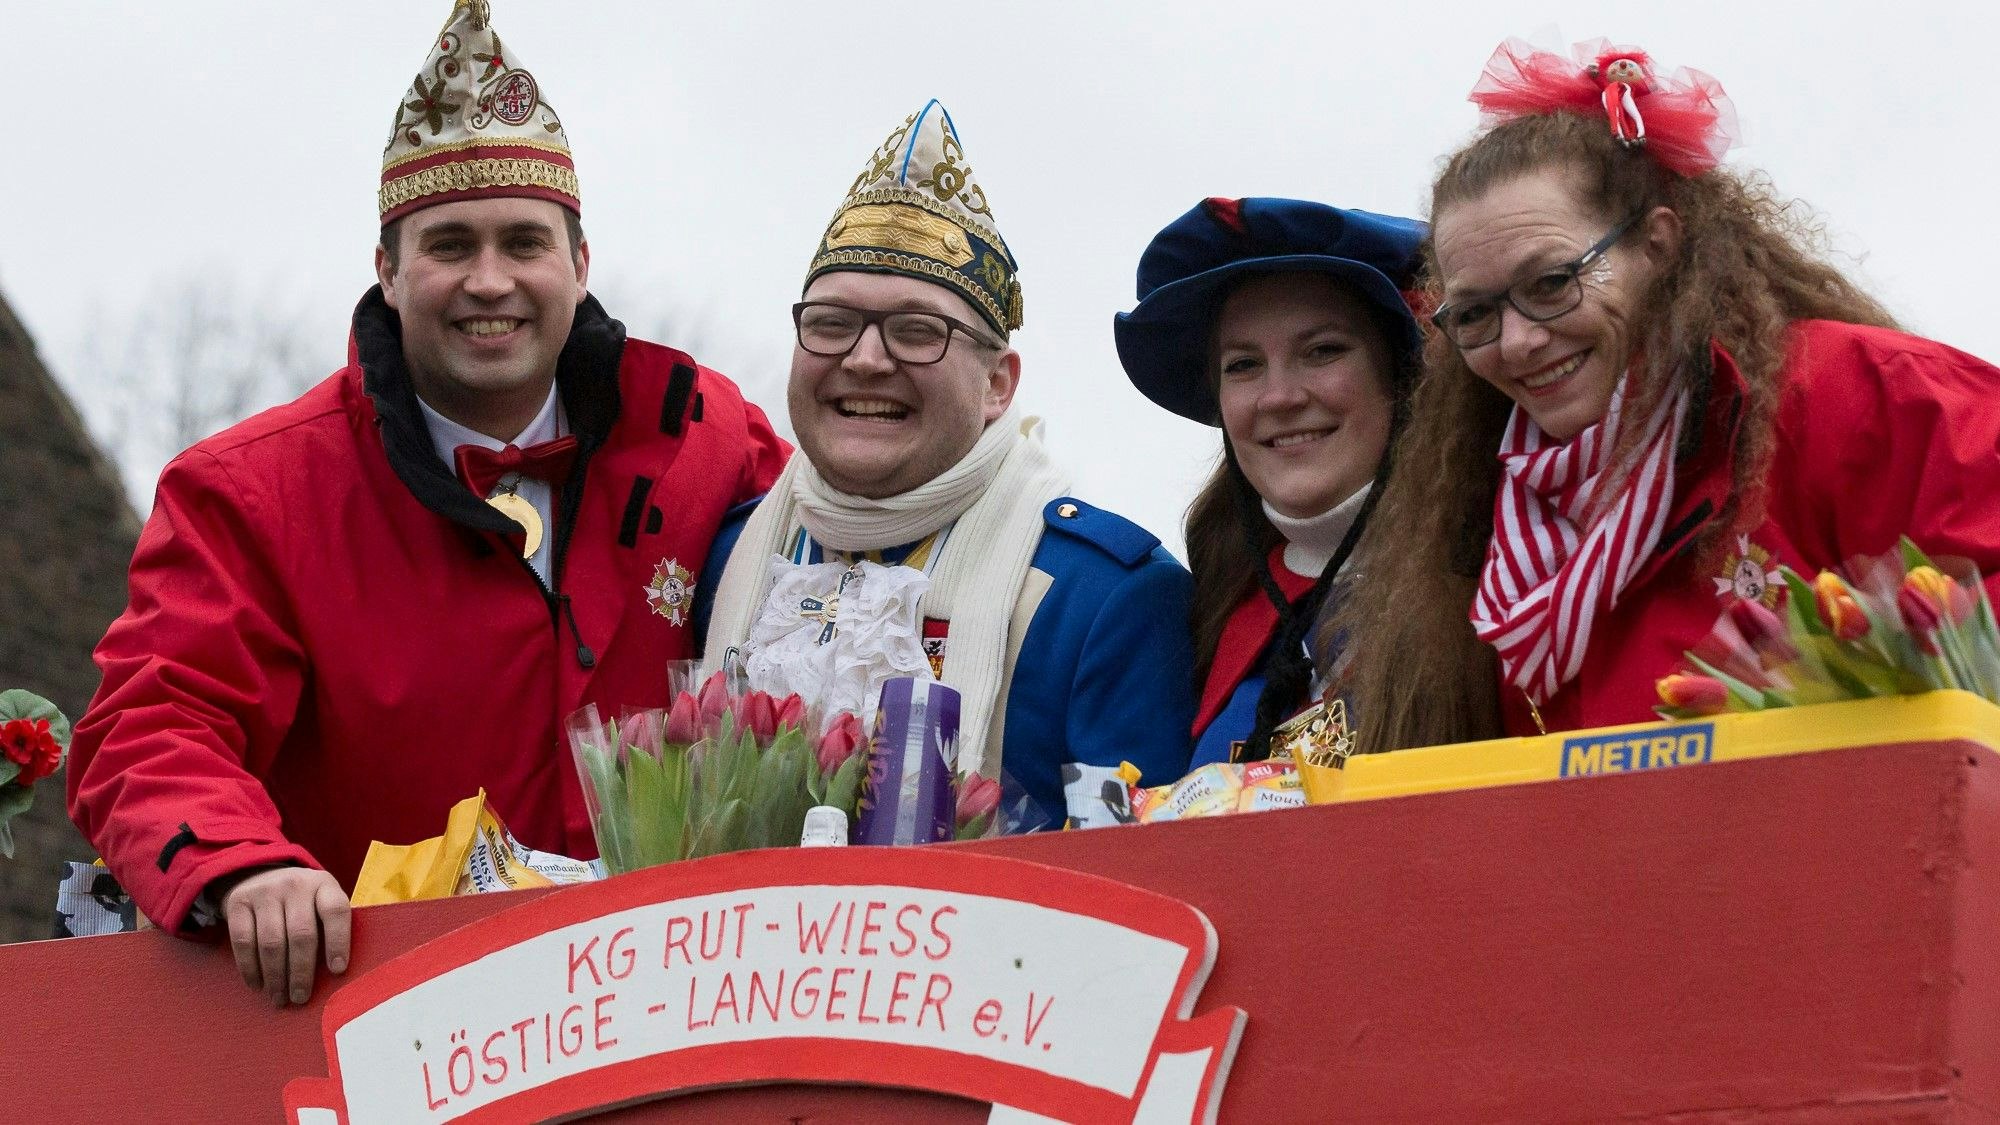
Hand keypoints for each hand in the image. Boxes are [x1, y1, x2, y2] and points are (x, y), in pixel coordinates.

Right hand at [214, 866, 351, 1006]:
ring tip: (280, 998)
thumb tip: (334, 975)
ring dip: (276, 976)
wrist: (261, 875)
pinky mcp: (238, 902)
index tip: (338, 971)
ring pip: (271, 942)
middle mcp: (296, 884)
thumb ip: (329, 928)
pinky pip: (243, 941)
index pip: (336, 911)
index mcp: (324, 884)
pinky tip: (258, 985)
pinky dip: (250, 968)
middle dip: (301, 972)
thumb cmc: (302, 902)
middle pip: (301, 934)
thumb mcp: (321, 902)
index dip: (338, 941)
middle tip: (300, 997)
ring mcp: (265, 891)